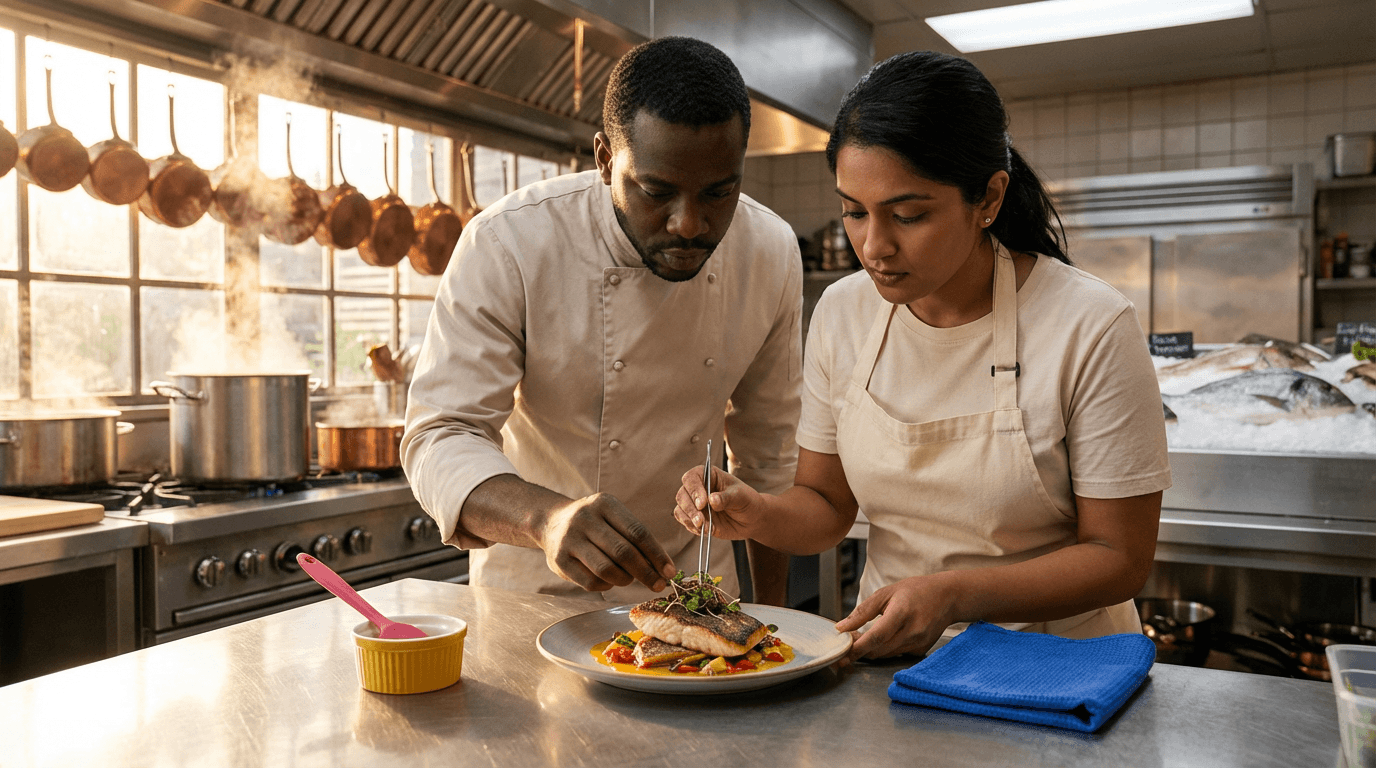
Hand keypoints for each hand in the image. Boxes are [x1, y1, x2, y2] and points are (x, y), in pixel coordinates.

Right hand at [534, 492, 676, 591]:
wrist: (551, 521)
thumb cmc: (594, 523)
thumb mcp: (612, 517)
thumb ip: (634, 538)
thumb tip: (661, 568)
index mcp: (605, 504)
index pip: (638, 532)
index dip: (657, 554)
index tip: (669, 571)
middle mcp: (585, 518)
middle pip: (623, 552)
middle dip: (646, 572)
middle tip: (659, 585)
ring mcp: (570, 539)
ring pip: (607, 569)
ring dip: (625, 579)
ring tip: (629, 579)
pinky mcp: (559, 560)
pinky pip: (591, 582)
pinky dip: (607, 585)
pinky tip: (609, 580)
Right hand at [673, 464, 761, 540]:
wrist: (751, 520)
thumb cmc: (747, 501)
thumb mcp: (741, 497)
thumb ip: (726, 498)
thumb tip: (712, 500)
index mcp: (709, 476)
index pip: (692, 477)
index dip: (694, 489)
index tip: (703, 503)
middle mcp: (698, 488)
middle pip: (682, 494)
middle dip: (690, 508)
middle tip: (701, 519)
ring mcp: (695, 504)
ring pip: (681, 508)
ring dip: (689, 518)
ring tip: (703, 526)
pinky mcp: (695, 518)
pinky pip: (685, 521)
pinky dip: (692, 527)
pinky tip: (705, 530)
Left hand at [836, 574, 956, 660]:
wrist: (947, 597)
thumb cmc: (916, 591)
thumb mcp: (886, 593)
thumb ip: (862, 611)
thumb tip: (841, 627)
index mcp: (902, 613)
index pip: (876, 636)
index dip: (857, 647)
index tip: (842, 653)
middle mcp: (912, 631)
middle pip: (879, 650)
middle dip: (860, 649)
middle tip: (849, 640)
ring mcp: (918, 643)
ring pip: (885, 655)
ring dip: (871, 650)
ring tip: (863, 637)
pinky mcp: (921, 650)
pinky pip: (896, 655)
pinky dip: (885, 649)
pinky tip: (884, 637)